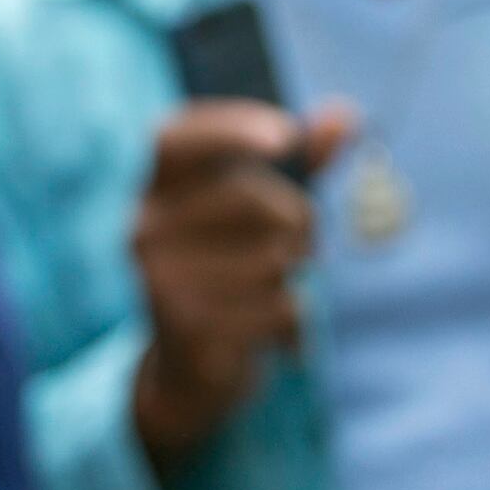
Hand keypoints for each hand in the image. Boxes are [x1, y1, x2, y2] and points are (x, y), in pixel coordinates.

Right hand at [130, 99, 350, 472]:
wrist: (190, 374)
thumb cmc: (233, 275)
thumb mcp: (265, 215)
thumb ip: (303, 166)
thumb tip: (345, 114)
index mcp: (153, 192)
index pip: (173, 139)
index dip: (229, 126)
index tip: (289, 136)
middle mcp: (144, 231)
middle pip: (250, 197)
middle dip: (300, 220)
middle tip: (308, 249)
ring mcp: (161, 280)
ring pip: (272, 257)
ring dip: (296, 278)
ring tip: (279, 294)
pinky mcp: (188, 328)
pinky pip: (277, 307)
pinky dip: (294, 324)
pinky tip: (278, 336)